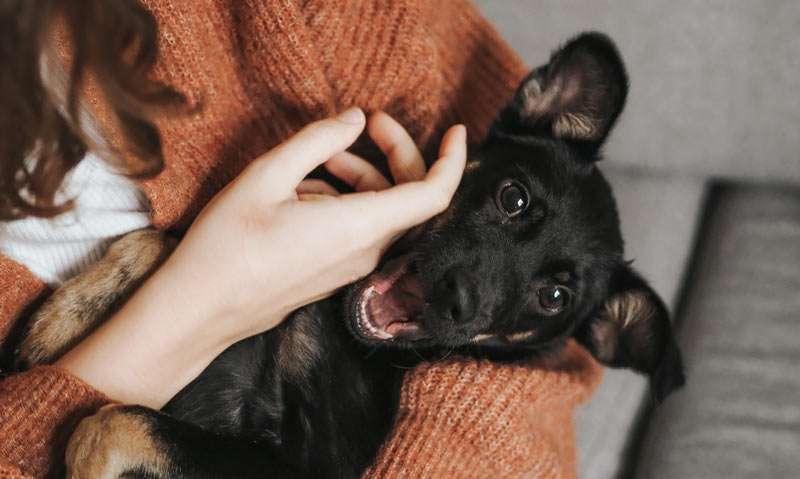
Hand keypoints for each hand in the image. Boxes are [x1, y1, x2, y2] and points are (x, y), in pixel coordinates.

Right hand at [57, 108, 465, 406]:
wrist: (200, 310)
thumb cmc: (226, 245)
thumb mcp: (266, 176)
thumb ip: (317, 141)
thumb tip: (355, 120)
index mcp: (358, 227)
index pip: (433, 196)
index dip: (452, 160)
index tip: (454, 130)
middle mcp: (365, 252)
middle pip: (408, 198)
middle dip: (395, 153)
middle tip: (366, 122)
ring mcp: (352, 267)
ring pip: (381, 212)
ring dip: (362, 175)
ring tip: (319, 157)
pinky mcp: (336, 274)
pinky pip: (360, 230)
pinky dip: (346, 199)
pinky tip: (304, 188)